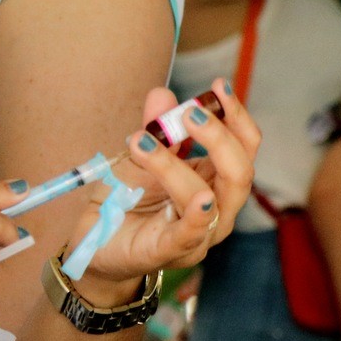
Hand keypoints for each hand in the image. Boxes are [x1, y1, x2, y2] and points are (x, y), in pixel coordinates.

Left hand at [67, 80, 260, 293]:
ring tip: (143, 142)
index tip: (219, 87)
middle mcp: (217, 208)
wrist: (97, 241)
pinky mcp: (171, 253)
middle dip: (218, 138)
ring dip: (177, 166)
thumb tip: (161, 95)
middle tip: (188, 112)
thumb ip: (154, 129)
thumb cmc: (127, 198)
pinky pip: (191, 235)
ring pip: (210, 199)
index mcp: (215, 180)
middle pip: (239, 172)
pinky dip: (197, 217)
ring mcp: (199, 235)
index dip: (236, 116)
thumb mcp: (138, 156)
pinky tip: (199, 199)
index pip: (244, 146)